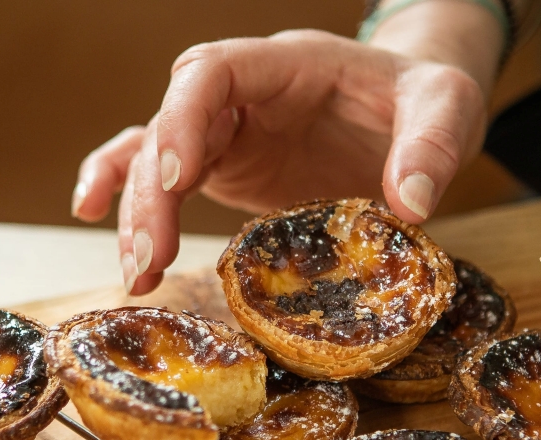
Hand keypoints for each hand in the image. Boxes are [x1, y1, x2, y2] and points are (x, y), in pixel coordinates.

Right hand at [73, 2, 505, 294]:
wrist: (417, 112)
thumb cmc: (427, 96)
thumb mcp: (448, 107)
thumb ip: (431, 145)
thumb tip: (409, 205)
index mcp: (286, 64)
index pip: (212, 72)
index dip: (186, 118)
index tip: (183, 176)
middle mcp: (243, 95)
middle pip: (169, 125)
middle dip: (153, 191)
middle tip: (152, 257)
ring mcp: (228, 132)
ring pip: (154, 157)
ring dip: (138, 212)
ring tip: (139, 274)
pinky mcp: (226, 167)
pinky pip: (160, 174)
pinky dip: (125, 193)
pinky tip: (92, 216)